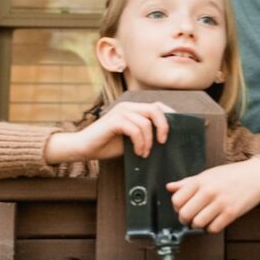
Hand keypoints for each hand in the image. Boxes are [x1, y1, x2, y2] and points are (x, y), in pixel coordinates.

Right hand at [44, 101, 174, 163]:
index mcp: (133, 109)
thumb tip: (166, 139)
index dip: (170, 116)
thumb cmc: (108, 145)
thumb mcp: (132, 139)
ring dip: (148, 141)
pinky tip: (138, 152)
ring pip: (146, 122)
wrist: (84, 148)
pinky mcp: (114, 120)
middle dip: (164, 126)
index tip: (175, 131)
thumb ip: (145, 134)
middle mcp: (128, 107)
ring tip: (144, 153)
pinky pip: (135, 129)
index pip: (157, 106)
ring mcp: (121, 112)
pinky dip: (140, 143)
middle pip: (155, 109)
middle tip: (163, 142)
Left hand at [168, 158, 259, 232]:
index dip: (177, 207)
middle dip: (185, 219)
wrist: (257, 175)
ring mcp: (220, 203)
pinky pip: (213, 228)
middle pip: (185, 214)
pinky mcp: (231, 213)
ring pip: (198, 223)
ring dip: (198, 224)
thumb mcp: (208, 174)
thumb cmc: (232, 174)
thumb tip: (170, 187)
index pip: (176, 200)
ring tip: (203, 219)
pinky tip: (214, 221)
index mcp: (201, 181)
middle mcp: (209, 191)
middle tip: (190, 217)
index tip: (182, 207)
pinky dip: (211, 228)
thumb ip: (188, 182)